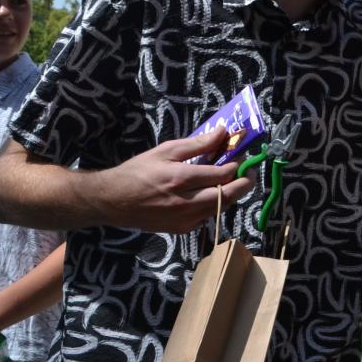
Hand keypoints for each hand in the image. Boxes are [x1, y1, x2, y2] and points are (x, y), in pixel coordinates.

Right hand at [89, 128, 254, 232]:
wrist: (113, 201)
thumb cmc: (138, 171)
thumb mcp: (165, 150)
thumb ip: (197, 144)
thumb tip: (223, 133)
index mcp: (180, 179)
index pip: (222, 175)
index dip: (238, 165)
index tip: (243, 157)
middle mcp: (185, 203)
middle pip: (229, 195)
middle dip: (244, 182)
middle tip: (248, 171)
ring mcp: (184, 219)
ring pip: (221, 207)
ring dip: (231, 194)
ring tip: (230, 180)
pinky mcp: (182, 229)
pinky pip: (208, 216)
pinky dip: (214, 205)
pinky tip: (209, 194)